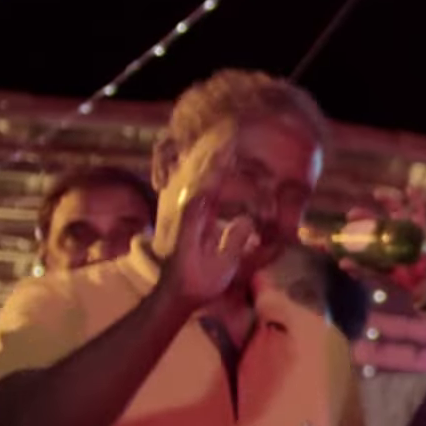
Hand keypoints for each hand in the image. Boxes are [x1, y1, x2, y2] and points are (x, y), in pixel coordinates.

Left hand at [154, 144, 257, 308]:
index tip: (233, 143)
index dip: (222, 161)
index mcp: (198, 214)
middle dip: (219, 154)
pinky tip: (222, 171)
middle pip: (206, 173)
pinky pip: (206, 189)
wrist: (176, 292)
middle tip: (234, 132)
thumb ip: (233, 241)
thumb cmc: (200, 282)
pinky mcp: (195, 218)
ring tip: (229, 144)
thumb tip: (249, 219)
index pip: (212, 180)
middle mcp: (192, 208)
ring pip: (204, 179)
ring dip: (215, 162)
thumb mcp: (221, 264)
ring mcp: (192, 212)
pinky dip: (213, 176)